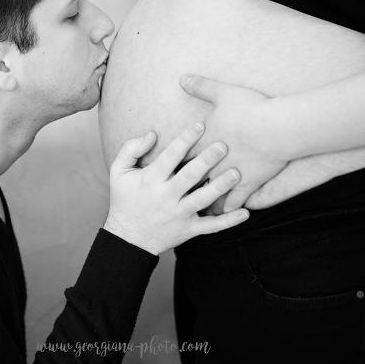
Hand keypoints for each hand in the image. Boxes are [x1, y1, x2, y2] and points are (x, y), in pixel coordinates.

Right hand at [104, 122, 249, 254]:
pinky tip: (245, 212)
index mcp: (150, 181)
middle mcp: (165, 197)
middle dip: (207, 160)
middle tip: (224, 145)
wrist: (128, 239)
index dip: (185, 140)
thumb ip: (131, 149)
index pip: (169, 157)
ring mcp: (179, 215)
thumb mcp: (118, 172)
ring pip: (203, 200)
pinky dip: (228, 221)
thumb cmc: (125, 200)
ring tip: (236, 173)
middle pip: (189, 176)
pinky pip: (211, 226)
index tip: (200, 125)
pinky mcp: (189, 230)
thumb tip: (152, 134)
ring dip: (220, 187)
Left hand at [179, 74, 289, 213]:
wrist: (277, 129)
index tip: (161, 169)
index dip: (169, 163)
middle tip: (167, 195)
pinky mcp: (246, 187)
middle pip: (187, 179)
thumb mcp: (222, 92)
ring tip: (190, 208)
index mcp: (200, 142)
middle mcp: (209, 164)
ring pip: (206, 195)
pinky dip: (227, 211)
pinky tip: (222, 216)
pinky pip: (232, 204)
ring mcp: (226, 177)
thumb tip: (182, 78)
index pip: (177, 156)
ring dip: (198, 201)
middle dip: (178, 186)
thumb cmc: (250, 108)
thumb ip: (200, 87)